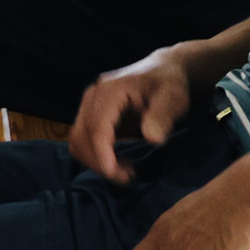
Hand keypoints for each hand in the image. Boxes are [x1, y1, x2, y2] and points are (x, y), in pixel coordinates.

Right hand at [69, 47, 198, 182]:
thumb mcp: (173, 98)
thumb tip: (153, 139)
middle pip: (81, 137)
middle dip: (100, 162)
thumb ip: (162, 116)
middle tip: (129, 177)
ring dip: (96, 162)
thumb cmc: (168, 84)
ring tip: (126, 172)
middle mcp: (92, 98)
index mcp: (109, 91)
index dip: (102, 154)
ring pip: (77, 141)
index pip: (96, 127)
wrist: (161, 71)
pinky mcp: (91, 117)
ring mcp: (88, 107)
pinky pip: (83, 141)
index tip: (118, 175)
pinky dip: (96, 157)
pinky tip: (119, 162)